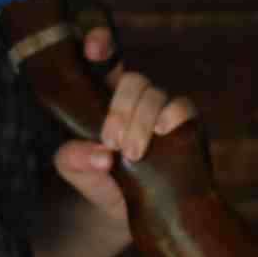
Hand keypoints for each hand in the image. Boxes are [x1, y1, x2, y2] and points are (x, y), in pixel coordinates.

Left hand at [51, 25, 197, 227]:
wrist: (136, 214)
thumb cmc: (103, 183)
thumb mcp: (76, 172)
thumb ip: (72, 159)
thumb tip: (99, 154)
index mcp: (104, 98)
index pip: (105, 59)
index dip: (100, 43)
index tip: (93, 50)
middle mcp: (135, 98)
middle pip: (131, 79)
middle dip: (120, 107)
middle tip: (112, 141)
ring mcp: (161, 108)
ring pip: (154, 93)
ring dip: (142, 121)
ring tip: (131, 153)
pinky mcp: (185, 124)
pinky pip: (183, 106)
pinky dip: (172, 115)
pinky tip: (162, 132)